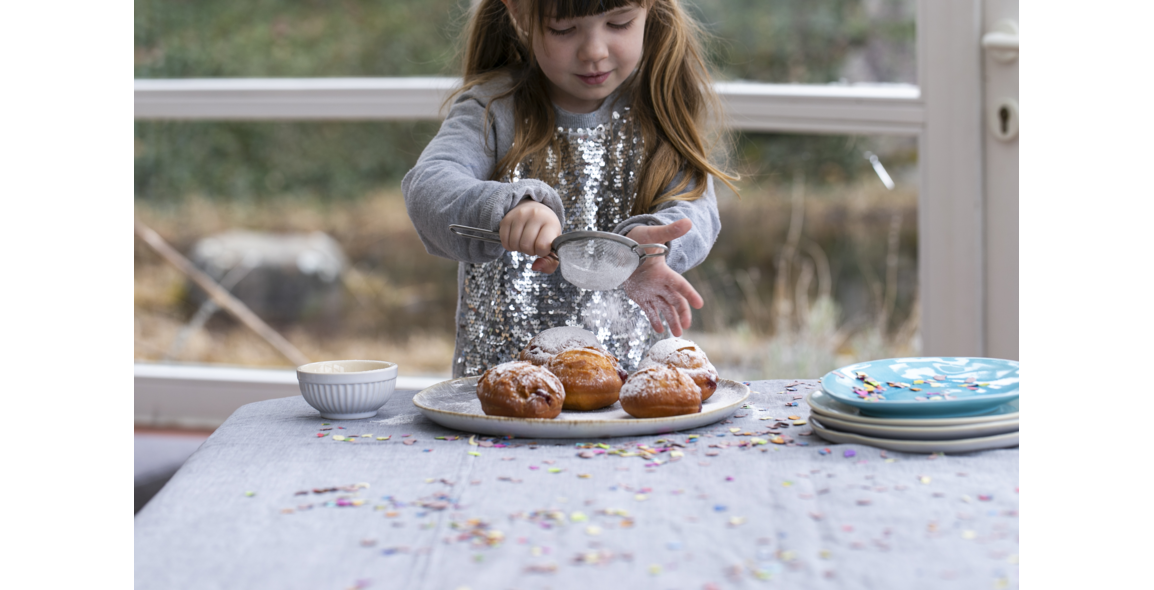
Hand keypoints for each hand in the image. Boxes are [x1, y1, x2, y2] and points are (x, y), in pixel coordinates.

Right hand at [499, 200, 560, 273]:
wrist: (536, 210)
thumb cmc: (546, 231)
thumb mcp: (554, 246)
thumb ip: (550, 263)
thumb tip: (535, 267)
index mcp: (550, 223)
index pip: (542, 246)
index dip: (541, 252)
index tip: (543, 247)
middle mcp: (535, 216)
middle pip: (526, 246)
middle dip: (530, 251)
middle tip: (533, 244)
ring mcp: (519, 215)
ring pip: (514, 244)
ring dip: (519, 248)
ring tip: (525, 241)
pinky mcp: (507, 218)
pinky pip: (504, 241)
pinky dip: (510, 245)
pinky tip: (517, 239)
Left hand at [624, 219, 703, 335]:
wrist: (625, 246)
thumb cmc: (639, 239)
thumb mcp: (653, 235)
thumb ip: (669, 231)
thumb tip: (688, 222)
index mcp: (664, 272)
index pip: (680, 284)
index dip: (690, 294)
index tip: (700, 304)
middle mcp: (660, 283)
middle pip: (675, 301)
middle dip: (682, 314)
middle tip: (686, 327)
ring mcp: (651, 290)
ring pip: (664, 308)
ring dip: (671, 320)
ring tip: (677, 333)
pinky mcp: (641, 295)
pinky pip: (649, 310)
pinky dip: (654, 320)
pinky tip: (659, 330)